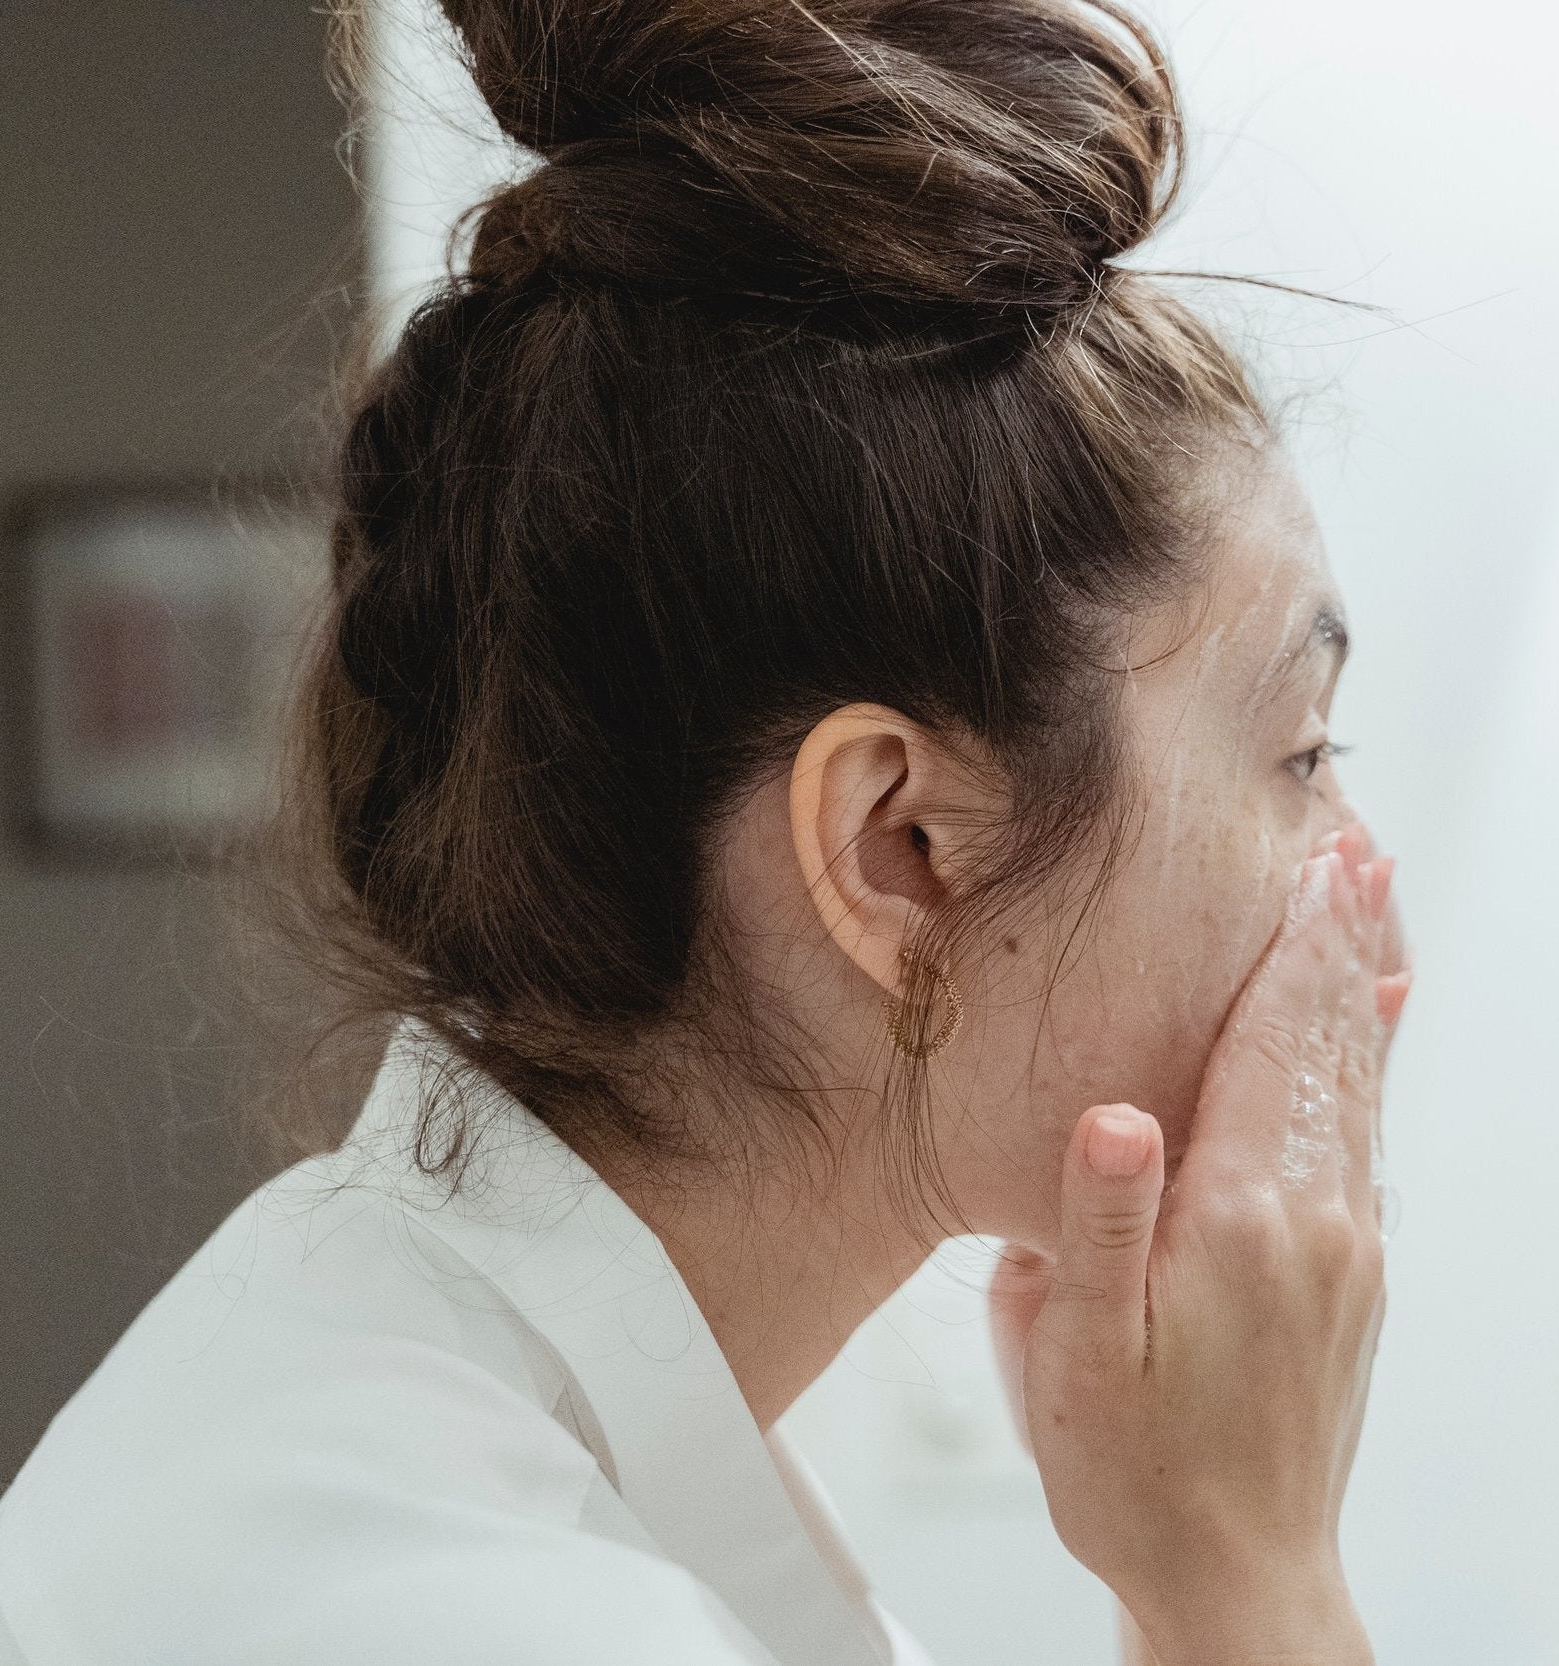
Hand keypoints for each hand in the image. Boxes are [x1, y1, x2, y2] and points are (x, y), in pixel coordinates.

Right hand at [988, 823, 1409, 1665]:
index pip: (1275, 1047)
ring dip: (1360, 990)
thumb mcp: (1075, 1354)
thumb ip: (1096, 1224)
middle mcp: (1316, 1220)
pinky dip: (1367, 1065)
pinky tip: (1366, 1040)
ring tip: (1369, 916)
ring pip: (1359, 1087)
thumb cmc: (1136, 1471)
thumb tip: (1110, 1114)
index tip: (1317, 865)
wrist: (1236, 1579)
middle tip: (1358, 855)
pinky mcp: (1350, 1280)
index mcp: (1242, 1218)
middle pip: (1332, 1047)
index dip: (1293, 949)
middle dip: (1341, 941)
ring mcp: (1347, 1250)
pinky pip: (1365, 1138)